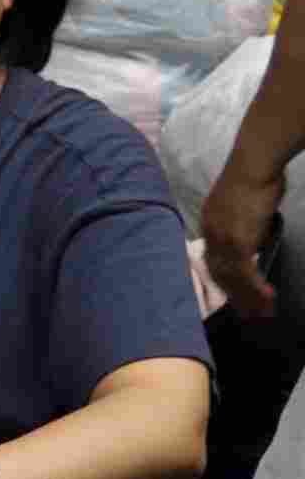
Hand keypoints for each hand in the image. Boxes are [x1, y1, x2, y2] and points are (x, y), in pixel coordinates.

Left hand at [203, 161, 283, 321]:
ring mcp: (223, 238)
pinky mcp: (238, 240)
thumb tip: (256, 240)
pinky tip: (269, 296)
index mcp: (209, 224)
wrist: (254, 164)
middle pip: (220, 273)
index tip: (235, 295)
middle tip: (249, 314)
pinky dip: (256, 287)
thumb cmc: (256, 177)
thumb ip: (248, 225)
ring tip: (262, 312)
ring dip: (248, 297)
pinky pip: (246, 271)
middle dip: (236, 296)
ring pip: (233, 277)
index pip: (213, 260)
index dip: (225, 280)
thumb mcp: (247, 206)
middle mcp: (211, 233)